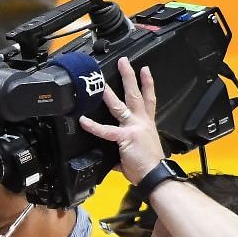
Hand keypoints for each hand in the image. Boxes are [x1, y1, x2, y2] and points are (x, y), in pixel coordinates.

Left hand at [80, 57, 166, 185]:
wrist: (154, 174)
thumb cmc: (148, 166)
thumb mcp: (137, 151)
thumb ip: (124, 149)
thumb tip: (113, 156)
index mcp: (146, 124)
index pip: (148, 99)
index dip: (148, 84)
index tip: (145, 70)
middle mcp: (142, 121)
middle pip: (136, 94)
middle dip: (130, 77)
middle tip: (124, 62)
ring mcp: (133, 127)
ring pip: (121, 105)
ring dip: (110, 93)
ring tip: (101, 82)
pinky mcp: (125, 137)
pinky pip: (106, 130)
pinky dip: (93, 125)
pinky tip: (83, 120)